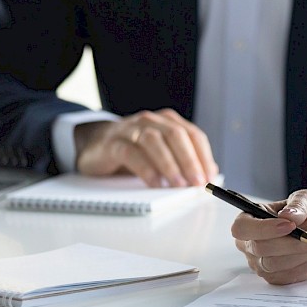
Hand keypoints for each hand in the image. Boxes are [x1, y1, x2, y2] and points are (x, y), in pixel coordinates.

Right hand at [74, 108, 217, 186]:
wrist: (95, 144)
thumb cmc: (134, 151)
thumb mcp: (161, 152)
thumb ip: (184, 159)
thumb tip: (210, 173)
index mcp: (168, 122)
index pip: (194, 135)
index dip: (204, 156)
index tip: (210, 177)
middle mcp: (152, 121)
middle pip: (177, 135)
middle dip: (190, 160)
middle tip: (197, 182)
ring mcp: (131, 129)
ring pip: (154, 141)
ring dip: (170, 165)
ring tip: (179, 185)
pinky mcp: (113, 143)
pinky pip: (131, 153)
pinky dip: (146, 169)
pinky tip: (155, 184)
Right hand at [232, 189, 306, 284]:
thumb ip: (298, 204)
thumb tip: (288, 215)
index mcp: (249, 219)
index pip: (242, 228)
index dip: (264, 229)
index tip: (291, 225)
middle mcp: (249, 243)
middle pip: (261, 248)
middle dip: (293, 243)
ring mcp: (259, 263)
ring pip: (276, 265)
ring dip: (304, 254)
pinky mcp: (273, 277)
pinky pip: (288, 275)